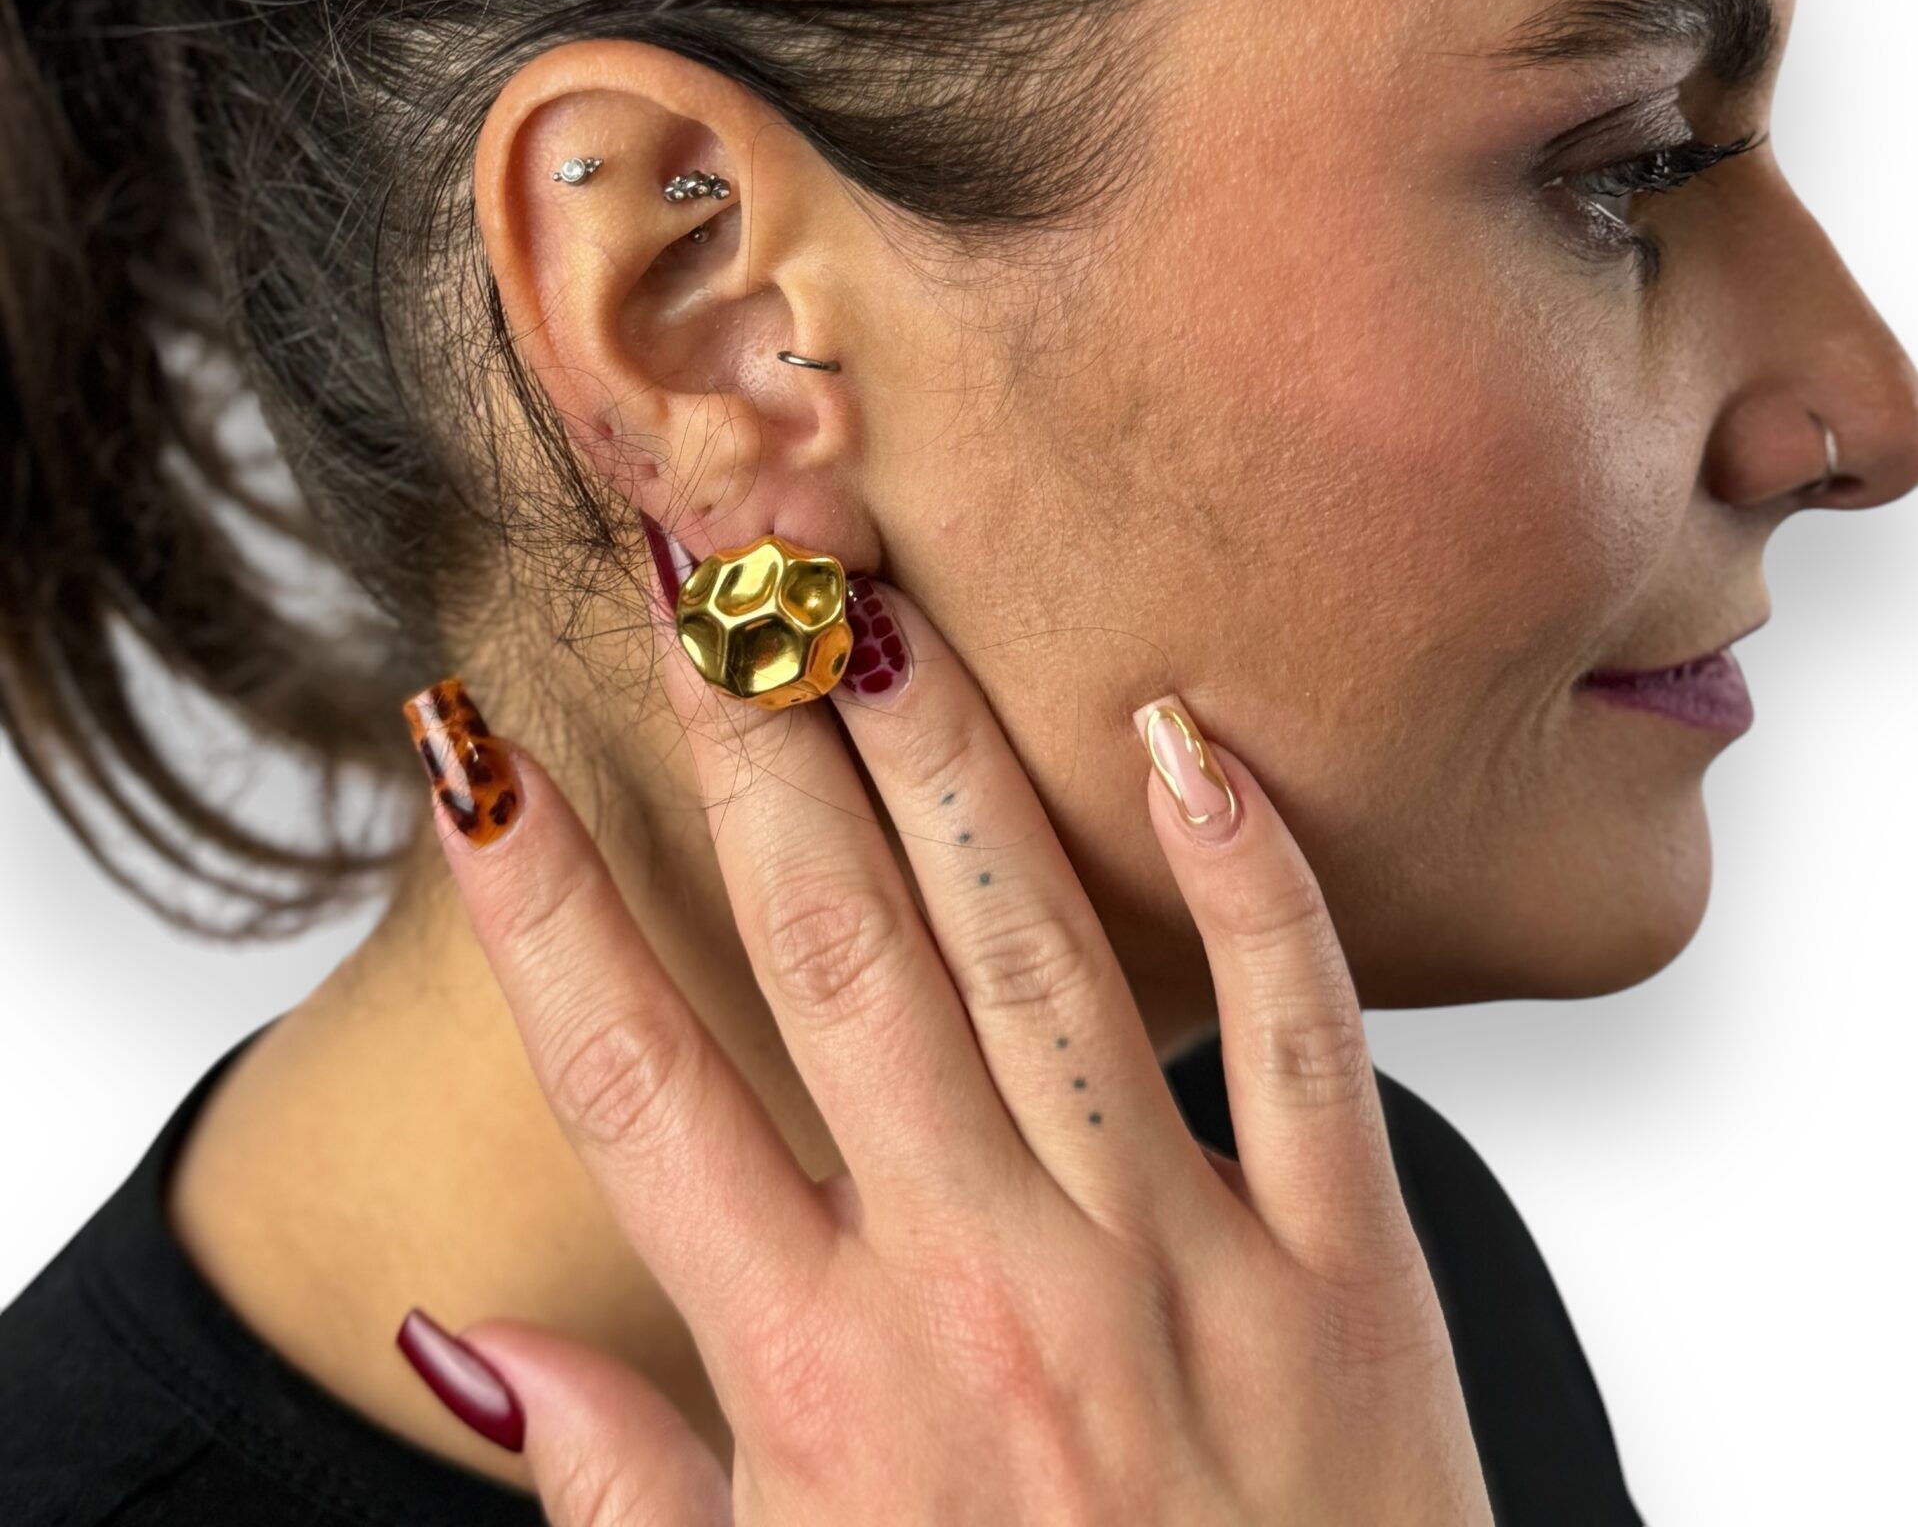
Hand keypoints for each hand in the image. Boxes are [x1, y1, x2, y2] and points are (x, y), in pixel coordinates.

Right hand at [401, 574, 1493, 1524]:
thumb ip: (621, 1492)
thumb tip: (468, 1343)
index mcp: (825, 1385)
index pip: (640, 1090)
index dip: (541, 910)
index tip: (470, 757)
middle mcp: (985, 1292)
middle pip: (832, 956)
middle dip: (748, 748)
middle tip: (694, 583)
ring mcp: (1177, 1268)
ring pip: (1035, 951)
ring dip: (941, 757)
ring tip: (860, 602)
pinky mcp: (1348, 1270)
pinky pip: (1305, 1035)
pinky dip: (1253, 875)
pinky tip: (1179, 734)